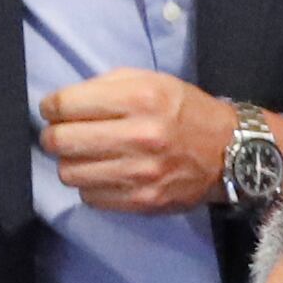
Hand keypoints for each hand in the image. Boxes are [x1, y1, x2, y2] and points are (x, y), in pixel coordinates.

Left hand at [42, 69, 242, 214]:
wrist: (231, 152)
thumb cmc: (185, 111)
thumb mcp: (152, 80)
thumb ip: (106, 86)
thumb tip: (61, 105)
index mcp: (139, 99)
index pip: (65, 105)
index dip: (51, 107)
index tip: (55, 110)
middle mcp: (139, 136)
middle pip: (60, 141)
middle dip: (53, 136)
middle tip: (62, 135)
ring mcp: (140, 173)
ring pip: (69, 173)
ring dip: (71, 163)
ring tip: (85, 156)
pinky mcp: (142, 201)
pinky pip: (90, 197)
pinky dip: (91, 185)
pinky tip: (106, 174)